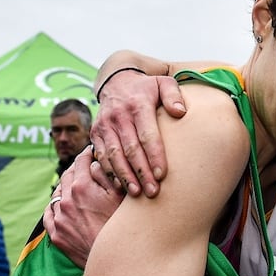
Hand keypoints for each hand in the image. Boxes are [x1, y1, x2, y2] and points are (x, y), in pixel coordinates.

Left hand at [44, 147, 124, 267]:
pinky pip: (48, 215)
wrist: (114, 259)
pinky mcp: (56, 235)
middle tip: (84, 167)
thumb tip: (94, 163)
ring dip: (65, 188)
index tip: (90, 151)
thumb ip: (105, 175)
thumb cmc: (122, 226)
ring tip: (74, 187)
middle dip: (76, 169)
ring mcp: (59, 219)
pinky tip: (60, 206)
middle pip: (67, 176)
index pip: (81, 162)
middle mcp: (66, 201)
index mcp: (82, 187)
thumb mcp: (121, 196)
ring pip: (57, 195)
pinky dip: (54, 207)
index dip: (86, 154)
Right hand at [92, 72, 184, 197]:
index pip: (146, 134)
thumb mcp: (163, 83)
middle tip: (153, 192)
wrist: (116, 82)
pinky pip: (101, 156)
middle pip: (129, 149)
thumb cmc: (147, 88)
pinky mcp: (96, 133)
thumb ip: (173, 95)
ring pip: (113, 155)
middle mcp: (118, 115)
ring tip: (136, 193)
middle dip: (141, 172)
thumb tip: (180, 112)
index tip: (161, 174)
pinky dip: (110, 173)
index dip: (153, 155)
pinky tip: (120, 187)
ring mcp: (104, 125)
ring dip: (124, 176)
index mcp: (137, 104)